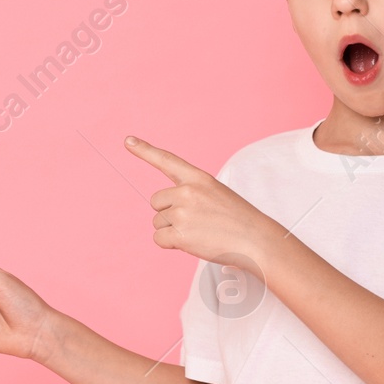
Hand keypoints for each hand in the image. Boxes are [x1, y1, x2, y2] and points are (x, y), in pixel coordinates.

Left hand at [124, 135, 286, 267]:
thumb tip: (163, 211)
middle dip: (169, 213)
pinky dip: (171, 244)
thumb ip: (191, 194)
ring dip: (172, 230)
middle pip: (156, 202)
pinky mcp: (180, 234)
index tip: (128, 140)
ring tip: (199, 232)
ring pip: (158, 222)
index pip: (167, 160)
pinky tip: (192, 243)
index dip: (145, 150)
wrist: (256, 240)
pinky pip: (159, 239)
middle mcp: (187, 191)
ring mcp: (183, 212)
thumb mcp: (216, 194)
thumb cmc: (238, 220)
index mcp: (199, 178)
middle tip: (195, 222)